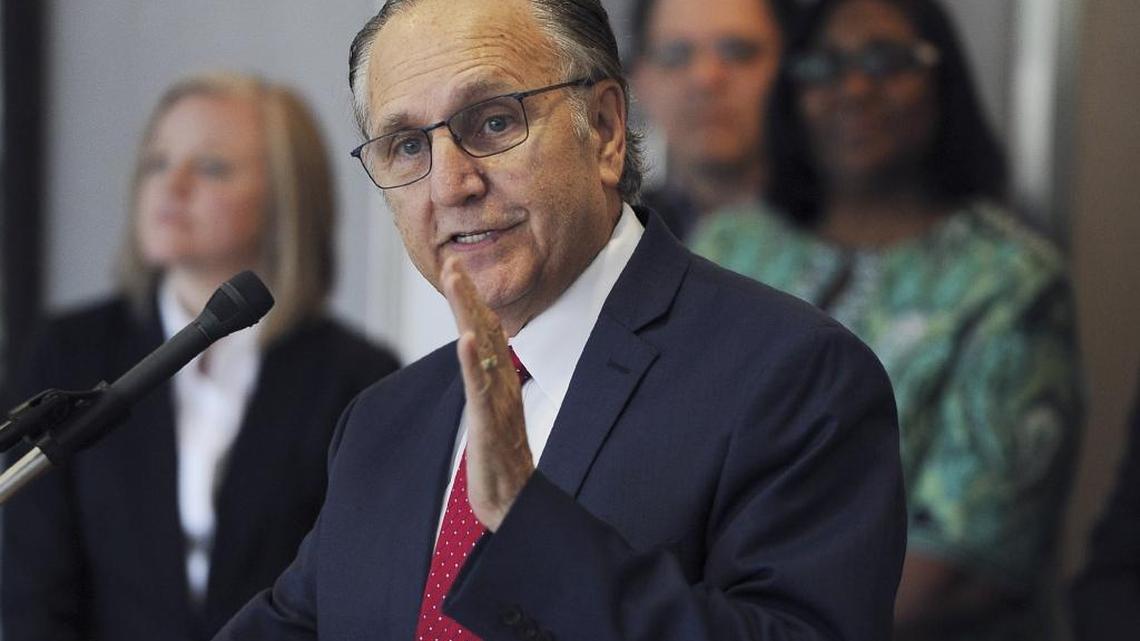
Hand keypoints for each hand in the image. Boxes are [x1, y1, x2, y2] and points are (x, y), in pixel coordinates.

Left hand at [441, 256, 533, 530]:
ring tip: (457, 283)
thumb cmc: (503, 465)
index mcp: (501, 382)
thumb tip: (477, 368)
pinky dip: (473, 362)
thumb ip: (487, 390)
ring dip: (468, 313)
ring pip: (483, 349)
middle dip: (467, 294)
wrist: (515, 504)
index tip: (456, 269)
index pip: (487, 333)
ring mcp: (498, 402)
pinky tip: (466, 339)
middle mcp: (503, 385)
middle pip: (485, 330)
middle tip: (452, 261)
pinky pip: (481, 389)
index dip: (471, 300)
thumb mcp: (490, 418)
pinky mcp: (490, 424)